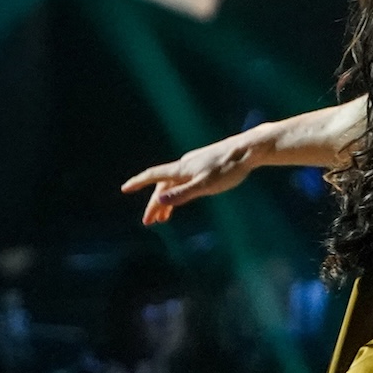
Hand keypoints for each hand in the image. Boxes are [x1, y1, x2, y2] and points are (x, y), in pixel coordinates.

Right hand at [121, 134, 256, 224]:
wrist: (247, 150)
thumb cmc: (228, 169)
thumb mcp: (206, 185)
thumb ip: (183, 194)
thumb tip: (160, 201)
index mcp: (181, 169)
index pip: (154, 176)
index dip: (138, 182)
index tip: (125, 188)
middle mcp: (184, 166)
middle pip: (163, 186)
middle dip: (154, 205)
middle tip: (149, 222)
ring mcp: (194, 166)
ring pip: (174, 185)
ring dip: (167, 202)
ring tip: (164, 219)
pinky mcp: (204, 167)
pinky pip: (185, 182)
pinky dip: (179, 193)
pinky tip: (182, 199)